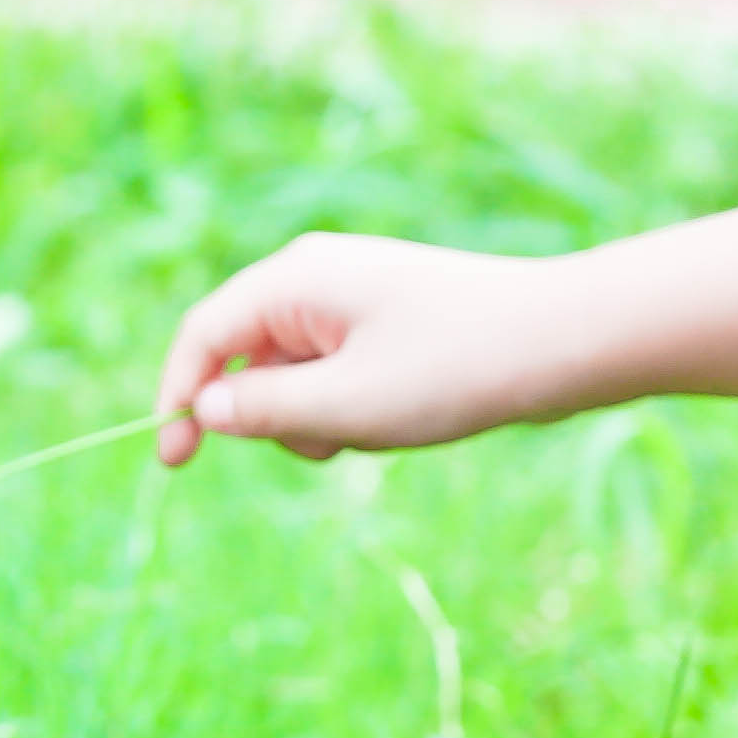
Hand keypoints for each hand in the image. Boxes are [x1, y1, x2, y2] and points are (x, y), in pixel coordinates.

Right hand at [156, 233, 604, 464]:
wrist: (564, 341)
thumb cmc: (455, 367)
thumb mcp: (346, 403)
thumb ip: (265, 408)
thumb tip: (206, 409)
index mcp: (295, 278)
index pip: (204, 334)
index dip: (179, 396)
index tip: (173, 462)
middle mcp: (316, 276)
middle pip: (247, 358)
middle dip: (275, 414)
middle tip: (337, 438)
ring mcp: (353, 298)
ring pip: (295, 375)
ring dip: (320, 418)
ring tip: (385, 423)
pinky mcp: (385, 323)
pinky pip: (337, 375)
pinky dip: (353, 408)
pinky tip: (406, 415)